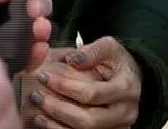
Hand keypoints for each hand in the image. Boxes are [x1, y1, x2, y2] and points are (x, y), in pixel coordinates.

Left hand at [24, 37, 142, 128]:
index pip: (92, 93)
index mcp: (126, 88)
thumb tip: (73, 59)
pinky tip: (45, 121)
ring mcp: (118, 127)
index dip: (65, 87)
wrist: (130, 78)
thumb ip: (92, 50)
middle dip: (58, 109)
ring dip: (57, 124)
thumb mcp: (109, 47)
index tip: (44, 77)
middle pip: (88, 119)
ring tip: (38, 111)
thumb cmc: (116, 61)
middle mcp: (125, 112)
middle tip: (37, 96)